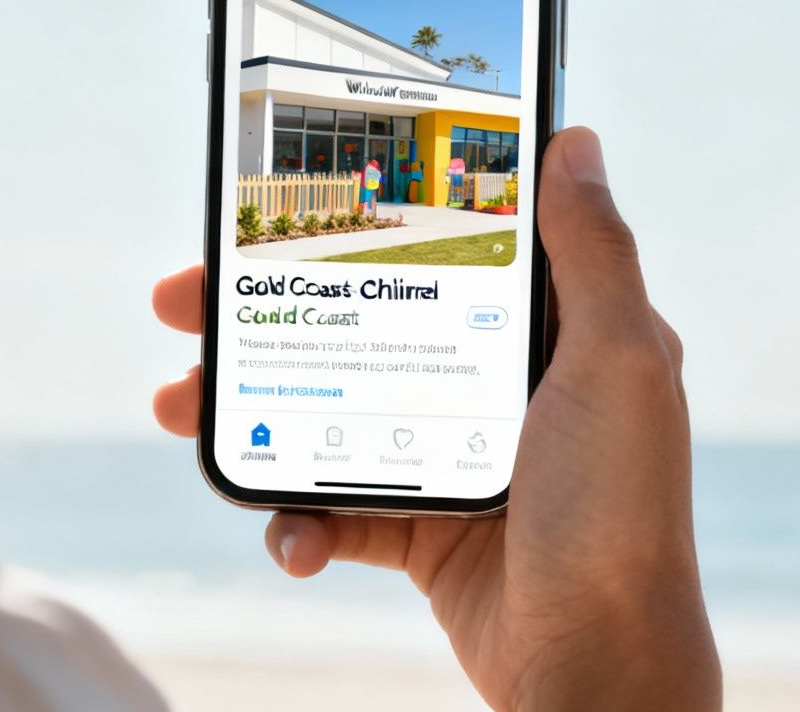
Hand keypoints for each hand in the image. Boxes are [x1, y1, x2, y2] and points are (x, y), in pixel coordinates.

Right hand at [151, 127, 720, 710]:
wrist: (596, 670)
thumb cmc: (618, 513)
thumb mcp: (617, 362)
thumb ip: (592, 255)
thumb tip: (573, 141)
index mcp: (555, 334)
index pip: (448, 248)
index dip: (364, 220)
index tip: (287, 204)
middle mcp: (505, 388)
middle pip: (366, 322)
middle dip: (269, 311)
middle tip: (182, 302)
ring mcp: (460, 459)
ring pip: (333, 408)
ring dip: (254, 407)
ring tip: (183, 406)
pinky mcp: (427, 531)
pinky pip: (339, 507)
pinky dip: (301, 519)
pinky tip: (292, 534)